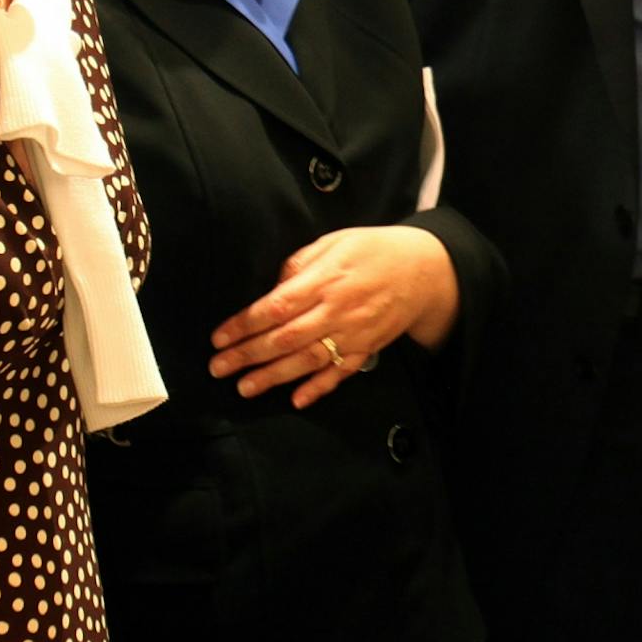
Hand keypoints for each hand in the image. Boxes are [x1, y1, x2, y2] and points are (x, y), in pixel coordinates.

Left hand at [207, 225, 457, 407]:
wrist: (424, 269)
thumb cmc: (373, 249)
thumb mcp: (335, 242)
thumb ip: (301, 264)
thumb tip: (273, 290)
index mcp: (326, 279)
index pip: (277, 306)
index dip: (245, 324)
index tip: (219, 337)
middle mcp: (337, 310)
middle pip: (286, 338)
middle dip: (248, 354)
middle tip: (218, 368)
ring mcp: (354, 333)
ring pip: (308, 360)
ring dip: (274, 376)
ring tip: (244, 388)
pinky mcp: (368, 348)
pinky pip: (341, 372)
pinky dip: (319, 388)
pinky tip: (296, 400)